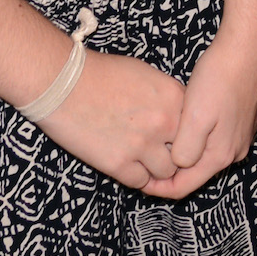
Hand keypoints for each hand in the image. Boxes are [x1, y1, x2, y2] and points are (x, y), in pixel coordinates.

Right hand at [40, 48, 187, 190]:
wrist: (61, 83)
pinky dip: (135, 177)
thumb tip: (175, 114)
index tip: (172, 136)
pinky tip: (126, 165)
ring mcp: (142, 144)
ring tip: (141, 159)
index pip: (195, 127)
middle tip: (159, 152)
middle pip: (186, 152)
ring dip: (155, 168)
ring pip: (166, 172)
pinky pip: (140, 181)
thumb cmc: (99, 73)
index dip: (184, 133)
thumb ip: (165, 97)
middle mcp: (164, 122)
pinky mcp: (119, 163)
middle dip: (174, 153)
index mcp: (173, 96)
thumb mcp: (144, 74)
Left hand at [146, 26, 256, 200]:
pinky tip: (181, 124)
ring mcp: (239, 136)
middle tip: (143, 161)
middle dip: (169, 172)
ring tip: (158, 143)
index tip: (136, 181)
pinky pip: (212, 140)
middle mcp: (233, 151)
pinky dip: (193, 139)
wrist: (248, 47)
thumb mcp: (196, 117)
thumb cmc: (220, 78)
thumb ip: (185, 149)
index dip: (157, 189)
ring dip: (181, 153)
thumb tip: (177, 165)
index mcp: (220, 155)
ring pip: (203, 155)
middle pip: (194, 173)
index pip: (183, 187)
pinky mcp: (239, 120)